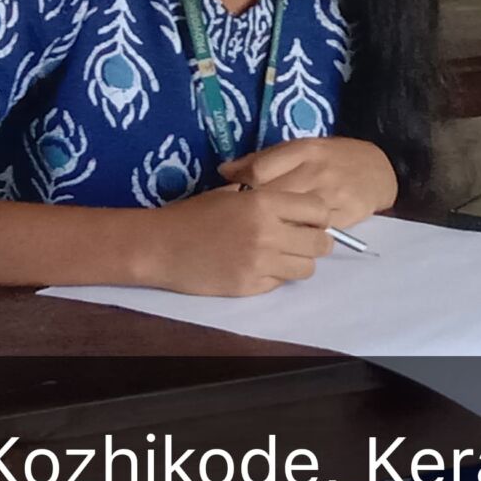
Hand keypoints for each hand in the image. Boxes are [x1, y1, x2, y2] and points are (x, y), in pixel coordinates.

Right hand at [142, 185, 332, 295]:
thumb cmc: (194, 214)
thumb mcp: (232, 193)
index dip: (318, 215)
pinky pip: (281, 283)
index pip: (318, 210)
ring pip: (307, 268)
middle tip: (301, 240)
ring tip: (280, 255)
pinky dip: (276, 276)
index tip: (309, 218)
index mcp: (264, 203)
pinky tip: (257, 266)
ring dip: (299, 261)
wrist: (160, 246)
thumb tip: (298, 203)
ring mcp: (260, 264)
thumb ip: (267, 197)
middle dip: (316, 241)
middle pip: (320, 243)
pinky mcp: (250, 287)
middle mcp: (268, 233)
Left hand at [219, 138, 397, 228]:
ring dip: (276, 231)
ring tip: (263, 238)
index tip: (235, 201)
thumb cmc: (330, 159)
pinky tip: (290, 244)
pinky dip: (301, 240)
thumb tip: (223, 171)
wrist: (377, 168)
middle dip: (254, 215)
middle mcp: (316, 169)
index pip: (259, 171)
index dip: (241, 189)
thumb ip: (261, 160)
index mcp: (302, 150)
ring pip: (295, 218)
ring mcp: (333, 193)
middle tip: (243, 226)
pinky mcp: (348, 213)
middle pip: (273, 197)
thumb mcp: (298, 150)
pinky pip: (317, 232)